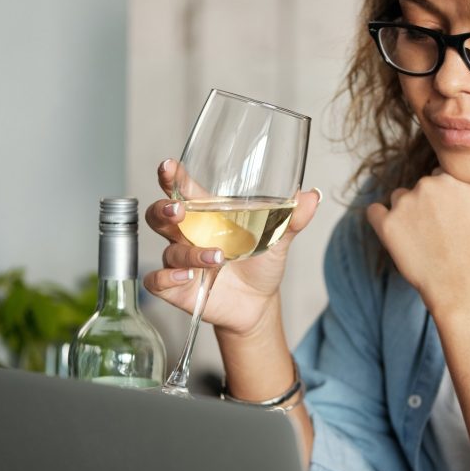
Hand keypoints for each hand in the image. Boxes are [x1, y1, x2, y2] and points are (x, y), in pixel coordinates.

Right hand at [144, 159, 320, 336]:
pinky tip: (186, 277)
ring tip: (217, 257)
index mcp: (207, 214)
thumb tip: (311, 195)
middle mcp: (188, 234)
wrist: (259, 303)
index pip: (183, 189)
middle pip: (160, 214)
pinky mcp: (177, 287)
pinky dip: (167, 278)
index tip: (169, 167)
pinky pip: (158, 281)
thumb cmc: (261, 263)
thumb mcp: (279, 238)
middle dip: (165, 208)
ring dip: (189, 252)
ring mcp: (180, 260)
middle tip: (178, 209)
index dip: (172, 176)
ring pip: (169, 249)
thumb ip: (291, 217)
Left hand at [366, 165, 469, 313]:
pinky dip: (381, 222)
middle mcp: (427, 184)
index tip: (453, 220)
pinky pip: (373, 212)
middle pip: (420, 188)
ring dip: (406, 215)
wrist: (460, 290)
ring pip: (398, 199)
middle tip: (442, 235)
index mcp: (454, 179)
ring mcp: (404, 203)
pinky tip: (398, 238)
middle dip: (427, 207)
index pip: (442, 177)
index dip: (448, 200)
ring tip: (424, 241)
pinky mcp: (385, 224)